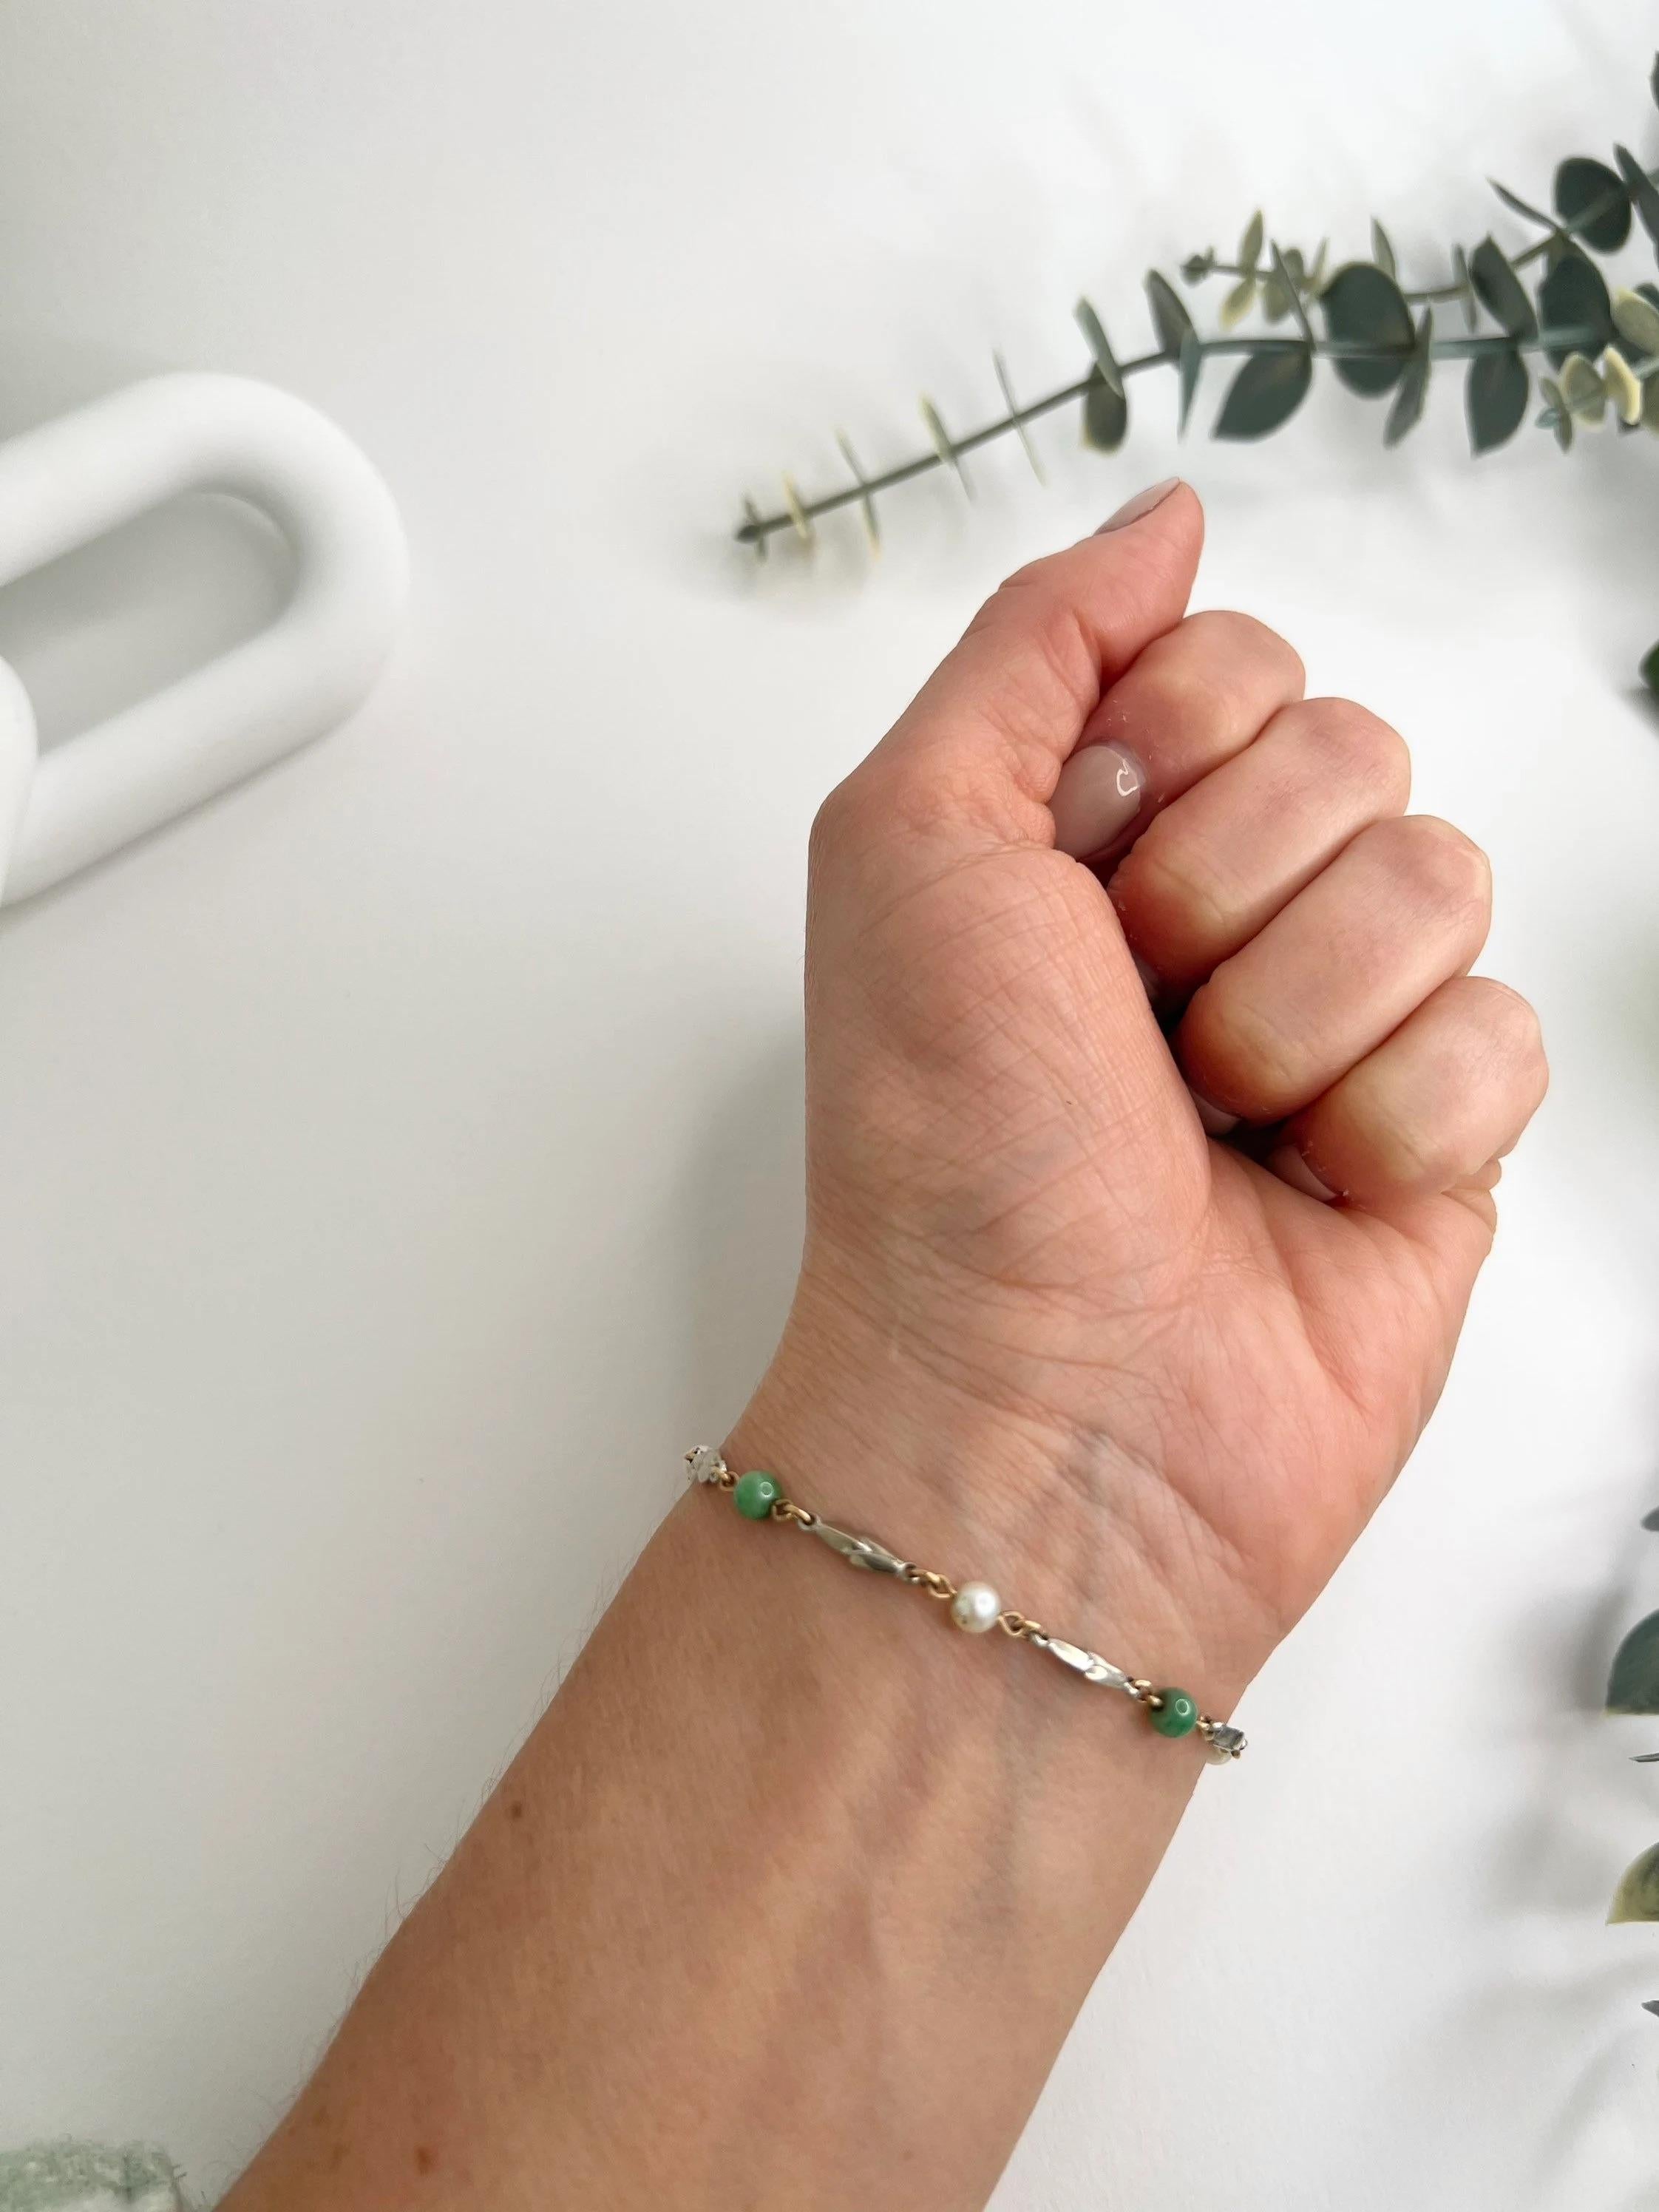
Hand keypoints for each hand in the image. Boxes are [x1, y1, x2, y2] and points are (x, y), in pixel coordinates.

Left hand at [735, 483, 1545, 1693]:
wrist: (1037, 1403)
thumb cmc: (945, 1141)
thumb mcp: (910, 838)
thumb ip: (1030, 643)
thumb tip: (1172, 518)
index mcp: (1107, 829)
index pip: (1237, 660)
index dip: (1167, 759)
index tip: (1078, 883)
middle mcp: (1231, 910)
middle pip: (1354, 752)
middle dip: (1224, 891)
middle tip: (1134, 1025)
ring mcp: (1345, 1024)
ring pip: (1439, 883)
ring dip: (1297, 1012)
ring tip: (1210, 1124)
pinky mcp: (1440, 1142)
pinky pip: (1506, 1033)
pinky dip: (1389, 1122)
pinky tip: (1304, 1195)